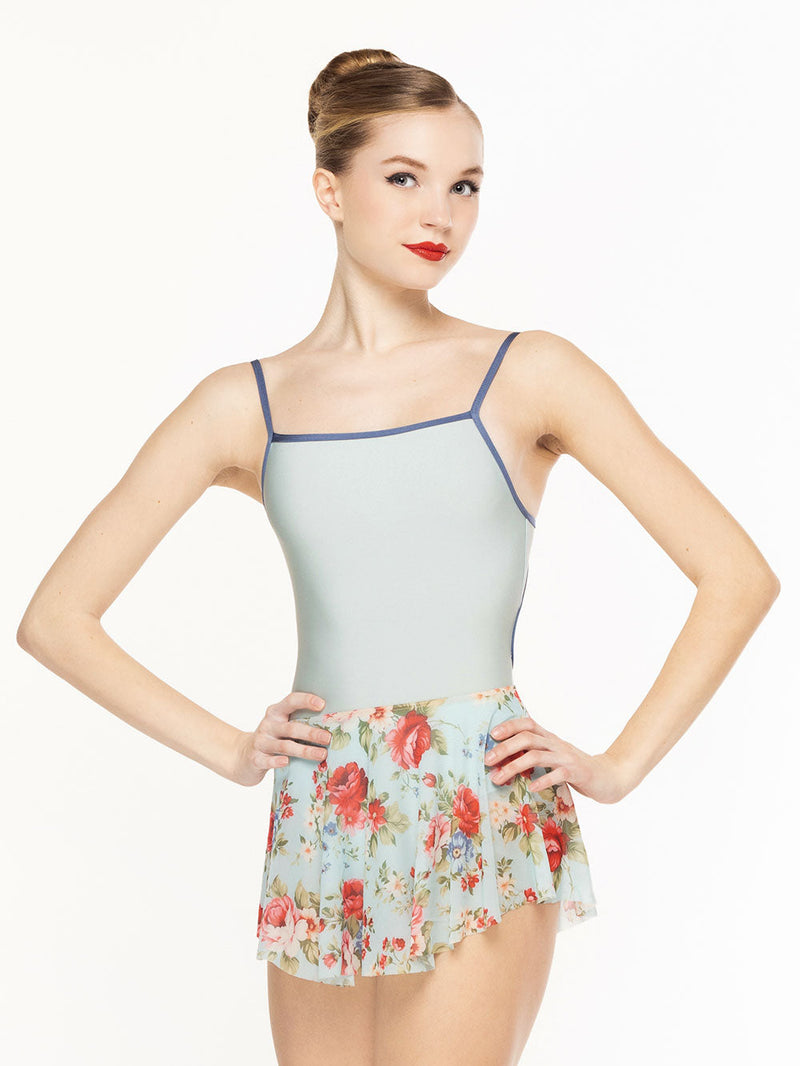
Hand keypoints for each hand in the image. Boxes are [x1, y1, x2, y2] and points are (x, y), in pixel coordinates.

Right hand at [231, 691, 332, 786]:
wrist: (243, 756)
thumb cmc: (274, 739)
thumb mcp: (282, 726)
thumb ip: (300, 722)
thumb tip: (334, 724)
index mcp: (276, 712)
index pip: (291, 701)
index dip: (306, 700)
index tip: (322, 704)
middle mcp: (268, 725)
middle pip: (291, 728)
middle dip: (311, 733)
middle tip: (328, 738)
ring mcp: (261, 742)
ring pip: (284, 746)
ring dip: (304, 751)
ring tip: (321, 755)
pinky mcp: (255, 758)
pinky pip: (267, 760)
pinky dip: (276, 761)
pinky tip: (286, 762)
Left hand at [484, 715, 632, 804]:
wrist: (608, 777)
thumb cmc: (574, 769)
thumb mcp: (553, 758)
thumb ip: (534, 756)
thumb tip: (504, 760)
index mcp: (550, 739)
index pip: (528, 724)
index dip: (510, 726)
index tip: (492, 734)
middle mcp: (556, 744)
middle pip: (527, 739)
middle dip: (505, 748)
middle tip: (488, 760)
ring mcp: (567, 758)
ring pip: (537, 756)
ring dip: (514, 766)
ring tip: (498, 778)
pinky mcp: (576, 772)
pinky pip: (557, 774)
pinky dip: (542, 779)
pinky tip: (531, 787)